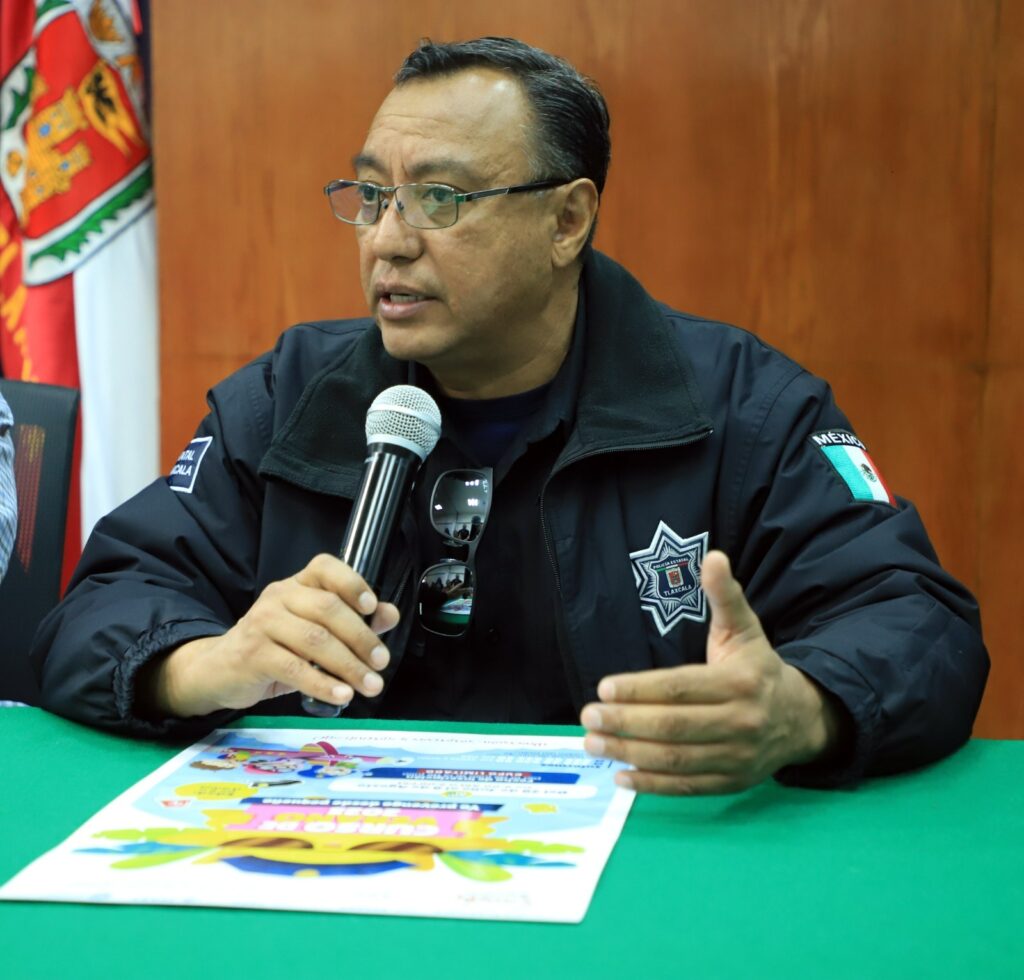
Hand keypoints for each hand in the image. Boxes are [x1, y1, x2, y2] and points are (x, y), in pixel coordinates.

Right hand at [138, 554, 399, 717]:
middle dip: (362, 638)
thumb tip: (390, 614)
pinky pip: (295, 668)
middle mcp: (279, 596)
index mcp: (297, 584)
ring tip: (370, 685)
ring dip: (349, 665)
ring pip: (315, 640)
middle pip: (328, 609)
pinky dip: (323, 684)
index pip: (325, 567)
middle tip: (381, 663)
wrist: (219, 670)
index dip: (352, 583)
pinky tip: (342, 696)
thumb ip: (354, 621)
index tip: (373, 607)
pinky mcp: (253, 654)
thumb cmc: (275, 648)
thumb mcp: (314, 632)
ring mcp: (263, 623)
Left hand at [580, 550, 839, 793]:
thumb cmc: (757, 668)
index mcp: (740, 684)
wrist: (802, 718)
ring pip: (677, 759)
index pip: (681, 688)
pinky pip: (687, 787)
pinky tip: (620, 776)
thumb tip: (713, 556)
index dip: (641, 689)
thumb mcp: (744, 629)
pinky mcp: (732, 782)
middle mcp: (741, 723)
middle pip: (675, 726)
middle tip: (587, 717)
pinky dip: (652, 786)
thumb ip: (725, 596)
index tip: (604, 688)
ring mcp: (737, 757)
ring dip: (630, 754)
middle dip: (626, 723)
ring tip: (592, 744)